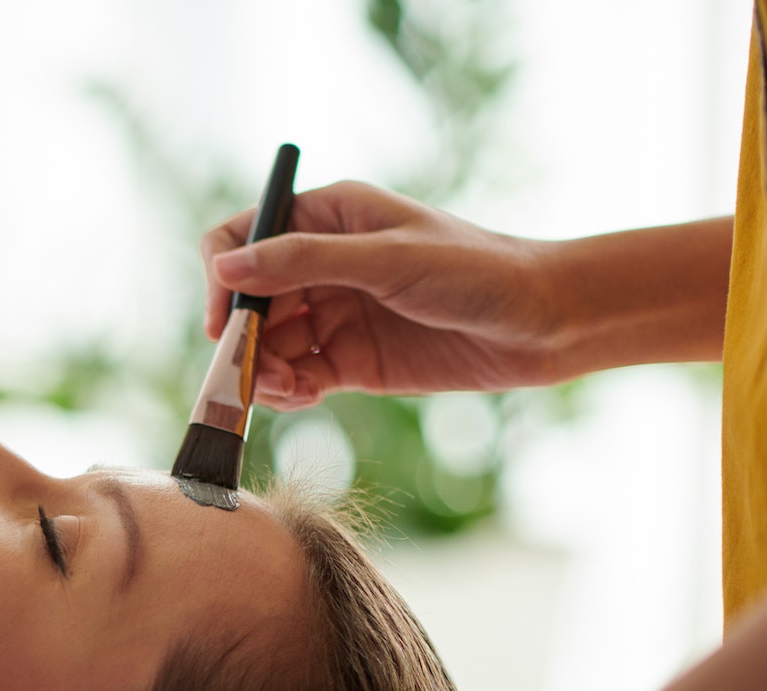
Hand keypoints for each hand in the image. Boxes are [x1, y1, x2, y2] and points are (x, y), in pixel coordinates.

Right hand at [202, 180, 565, 408]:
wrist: (543, 322)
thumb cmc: (476, 270)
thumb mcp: (386, 259)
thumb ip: (302, 262)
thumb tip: (225, 267)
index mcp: (326, 217)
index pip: (241, 238)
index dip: (223, 278)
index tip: (225, 320)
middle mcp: (322, 264)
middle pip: (248, 301)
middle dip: (241, 338)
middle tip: (253, 374)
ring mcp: (334, 314)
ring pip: (266, 346)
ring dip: (262, 372)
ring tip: (288, 390)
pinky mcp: (350, 361)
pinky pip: (296, 378)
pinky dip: (288, 392)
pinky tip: (304, 397)